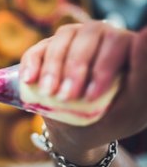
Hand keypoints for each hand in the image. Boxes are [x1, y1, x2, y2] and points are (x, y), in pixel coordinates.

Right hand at [20, 21, 146, 163]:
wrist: (76, 131)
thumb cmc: (110, 119)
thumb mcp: (131, 107)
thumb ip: (143, 74)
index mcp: (126, 48)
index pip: (118, 42)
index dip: (102, 67)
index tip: (91, 96)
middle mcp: (100, 36)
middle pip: (88, 35)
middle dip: (75, 69)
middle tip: (66, 97)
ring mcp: (71, 40)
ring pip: (62, 39)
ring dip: (53, 67)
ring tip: (49, 93)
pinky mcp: (47, 49)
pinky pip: (37, 49)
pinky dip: (32, 63)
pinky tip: (30, 81)